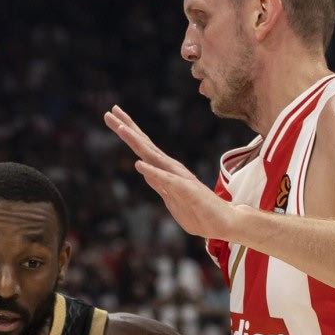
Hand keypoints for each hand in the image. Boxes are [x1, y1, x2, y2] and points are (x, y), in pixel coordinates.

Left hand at [105, 105, 233, 239]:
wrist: (224, 223)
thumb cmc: (199, 213)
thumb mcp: (171, 198)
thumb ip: (159, 184)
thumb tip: (145, 172)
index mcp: (166, 171)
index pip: (143, 148)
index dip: (129, 133)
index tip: (113, 117)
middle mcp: (171, 169)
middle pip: (145, 145)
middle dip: (127, 128)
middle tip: (110, 111)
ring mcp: (178, 178)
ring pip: (153, 156)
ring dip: (136, 142)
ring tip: (120, 128)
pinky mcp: (185, 190)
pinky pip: (166, 180)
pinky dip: (152, 172)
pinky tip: (139, 164)